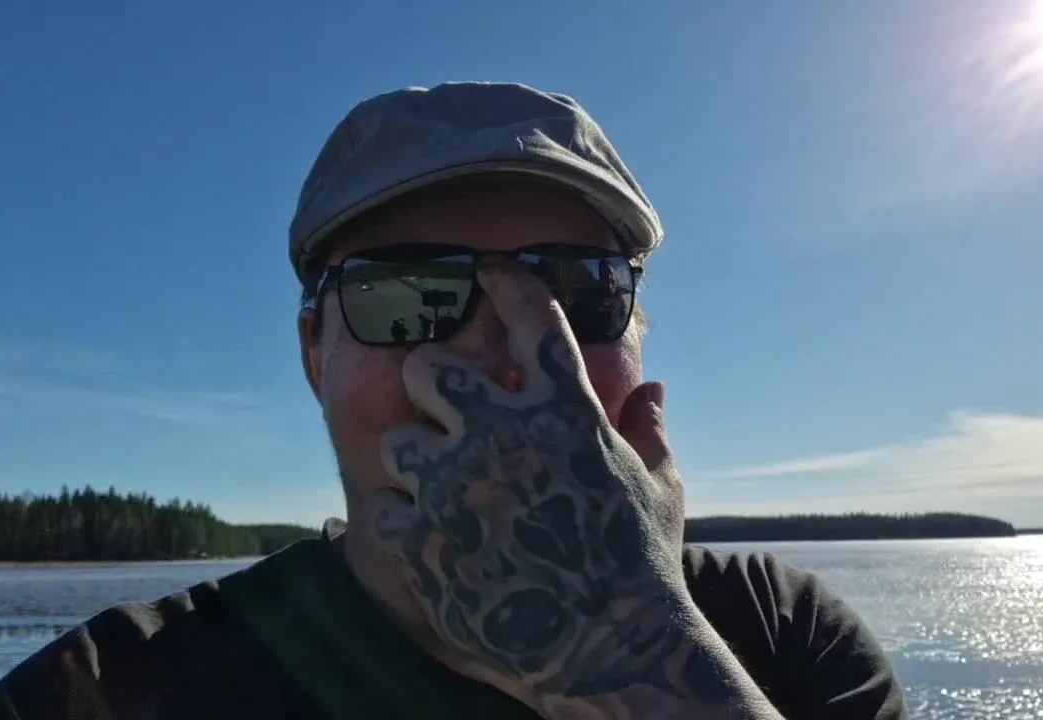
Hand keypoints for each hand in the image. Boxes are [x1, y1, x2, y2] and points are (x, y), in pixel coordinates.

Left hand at [366, 260, 689, 704]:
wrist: (608, 652)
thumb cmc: (641, 568)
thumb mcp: (660, 489)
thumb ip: (649, 433)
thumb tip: (655, 388)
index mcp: (565, 411)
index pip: (530, 316)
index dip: (505, 282)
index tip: (486, 269)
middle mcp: (503, 433)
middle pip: (432, 366)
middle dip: (433, 382)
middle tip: (443, 406)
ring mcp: (455, 484)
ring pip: (396, 438)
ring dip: (415, 459)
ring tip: (438, 489)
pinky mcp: (419, 540)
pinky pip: (382, 506)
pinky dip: (400, 521)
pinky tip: (427, 540)